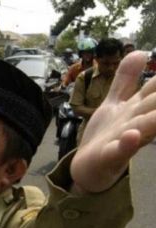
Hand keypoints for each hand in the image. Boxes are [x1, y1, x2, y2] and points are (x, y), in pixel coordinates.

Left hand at [70, 51, 155, 192]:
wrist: (87, 167)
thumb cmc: (106, 134)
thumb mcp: (115, 102)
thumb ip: (125, 79)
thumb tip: (140, 51)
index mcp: (138, 108)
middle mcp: (136, 122)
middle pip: (155, 105)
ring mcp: (123, 140)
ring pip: (143, 127)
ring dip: (155, 118)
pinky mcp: (108, 156)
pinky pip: (118, 150)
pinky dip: (126, 144)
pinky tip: (132, 136)